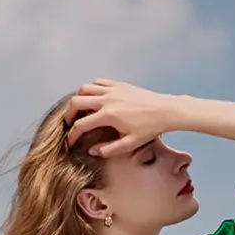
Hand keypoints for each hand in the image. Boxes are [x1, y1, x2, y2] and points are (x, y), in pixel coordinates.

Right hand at [64, 80, 178, 156]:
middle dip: (68, 113)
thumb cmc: (150, 128)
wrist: (165, 111)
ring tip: (80, 109)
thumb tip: (92, 151)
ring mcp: (112, 89)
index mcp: (108, 116)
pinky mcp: (118, 84)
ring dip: (78, 98)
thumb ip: (109, 149)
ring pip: (84, 88)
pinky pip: (98, 82)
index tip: (70, 142)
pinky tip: (94, 98)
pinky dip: (91, 89)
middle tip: (69, 123)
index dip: (72, 135)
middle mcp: (107, 100)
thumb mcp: (130, 144)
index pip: (81, 125)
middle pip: (76, 102)